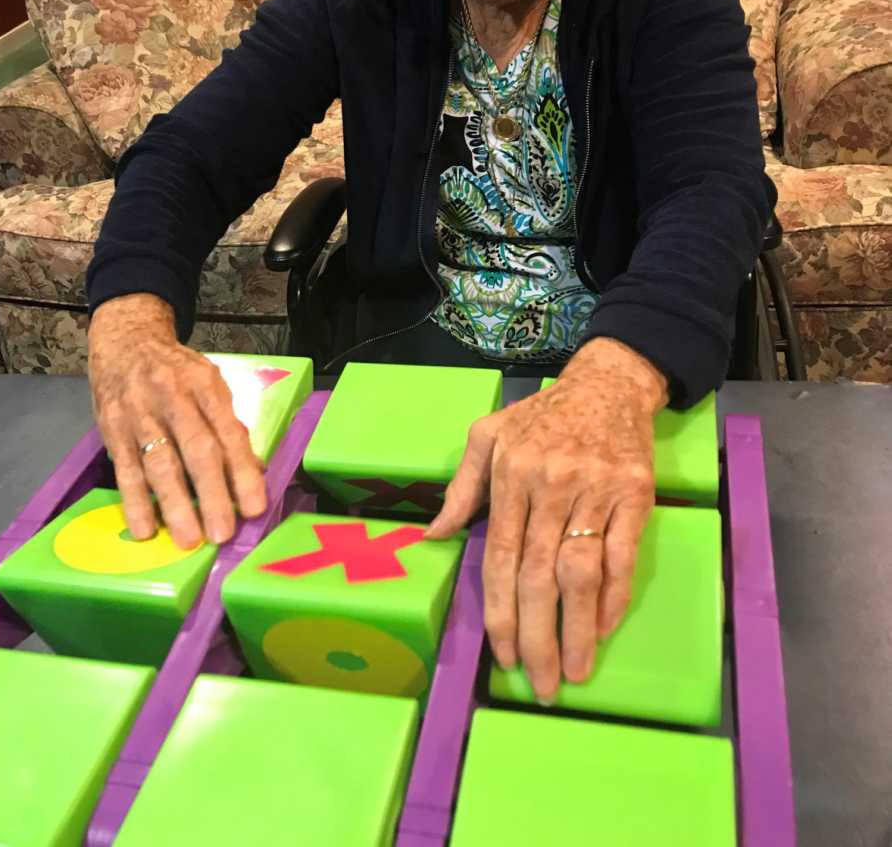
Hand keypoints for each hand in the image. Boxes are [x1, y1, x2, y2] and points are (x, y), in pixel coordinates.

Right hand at [88, 294, 266, 547]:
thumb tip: (254, 469)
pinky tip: (145, 528)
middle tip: (223, 533)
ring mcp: (140, 413)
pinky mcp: (112, 428)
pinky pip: (125, 470)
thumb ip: (227, 422)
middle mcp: (174, 397)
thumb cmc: (176, 370)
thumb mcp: (209, 383)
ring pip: (160, 463)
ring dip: (175, 505)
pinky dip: (135, 501)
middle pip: (196, 450)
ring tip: (189, 539)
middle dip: (212, 495)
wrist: (125, 343)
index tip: (254, 507)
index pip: (229, 432)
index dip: (243, 471)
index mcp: (205, 385)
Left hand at [425, 338, 665, 701]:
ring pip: (582, 572)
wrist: (608, 385)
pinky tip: (603, 629)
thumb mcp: (487, 435)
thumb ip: (461, 487)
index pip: (501, 556)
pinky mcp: (635, 493)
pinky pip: (623, 555)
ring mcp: (596, 489)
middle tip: (538, 684)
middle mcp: (551, 483)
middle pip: (539, 574)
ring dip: (577, 629)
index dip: (501, 611)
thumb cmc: (542, 415)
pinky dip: (615, 597)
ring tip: (573, 672)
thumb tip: (434, 535)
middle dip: (538, 636)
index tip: (504, 655)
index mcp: (511, 473)